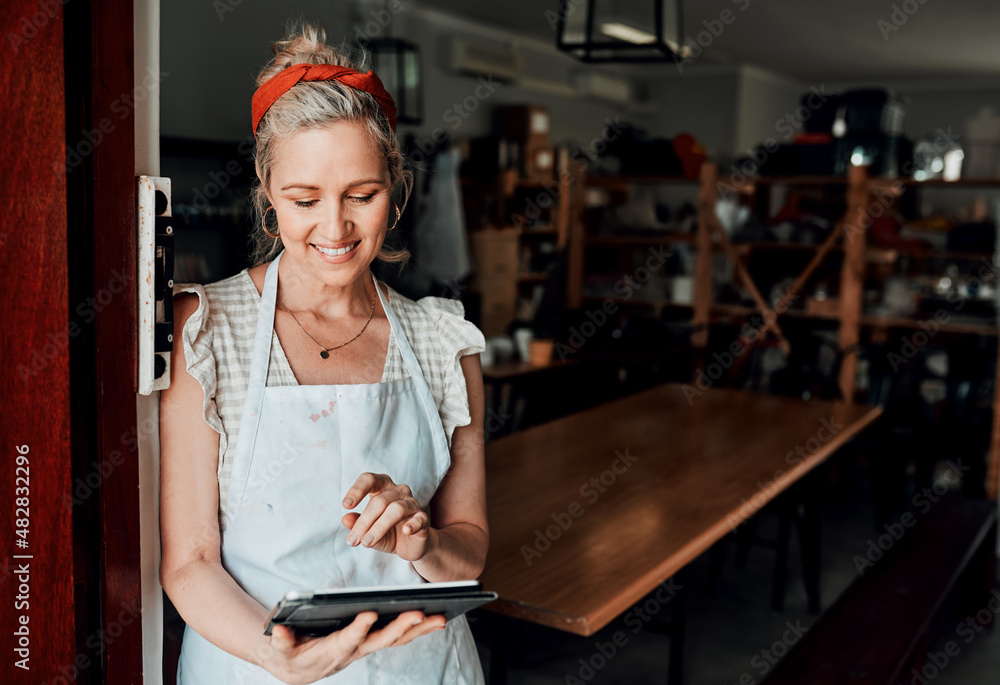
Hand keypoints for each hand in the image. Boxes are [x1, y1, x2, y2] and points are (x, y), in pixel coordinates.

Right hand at [264, 610, 445, 683]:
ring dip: (418, 629)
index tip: (368, 615)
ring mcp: (366, 647)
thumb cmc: (289, 654)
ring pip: (396, 639)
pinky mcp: (373, 642)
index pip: (346, 639)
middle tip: (418, 613)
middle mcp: (354, 650)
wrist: (298, 669)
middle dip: (400, 627)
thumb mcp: (280, 649)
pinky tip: (435, 620)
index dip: (357, 629)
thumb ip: (280, 641)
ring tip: (439, 617)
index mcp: (331, 649)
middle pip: (380, 640)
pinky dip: (417, 629)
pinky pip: (398, 637)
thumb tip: (279, 630)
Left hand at [341, 473, 432, 561]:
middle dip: (364, 522)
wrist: (411, 546)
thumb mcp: (368, 530)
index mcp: (382, 488)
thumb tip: (345, 519)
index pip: (369, 479)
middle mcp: (398, 491)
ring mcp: (412, 504)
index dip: (357, 489)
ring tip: (367, 542)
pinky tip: (406, 530)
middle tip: (352, 540)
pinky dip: (412, 524)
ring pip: (396, 509)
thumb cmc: (388, 533)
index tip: (346, 505)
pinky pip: (418, 518)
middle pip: (379, 501)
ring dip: (379, 527)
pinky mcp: (423, 518)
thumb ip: (357, 524)